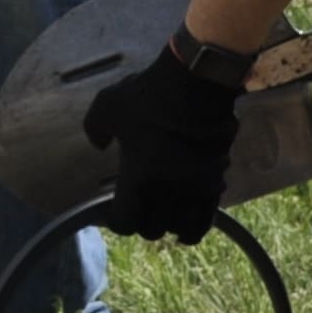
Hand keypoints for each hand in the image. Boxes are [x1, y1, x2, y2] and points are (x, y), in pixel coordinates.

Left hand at [80, 40, 240, 242]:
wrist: (195, 83)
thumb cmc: (147, 95)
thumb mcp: (106, 106)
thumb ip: (95, 129)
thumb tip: (99, 145)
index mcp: (136, 179)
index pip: (124, 222)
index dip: (116, 219)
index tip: (114, 211)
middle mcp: (166, 191)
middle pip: (153, 230)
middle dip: (144, 222)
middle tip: (140, 207)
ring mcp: (194, 189)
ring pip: (182, 229)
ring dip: (171, 226)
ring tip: (166, 215)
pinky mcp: (216, 182)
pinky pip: (207, 219)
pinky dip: (197, 224)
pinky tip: (191, 219)